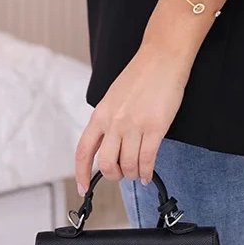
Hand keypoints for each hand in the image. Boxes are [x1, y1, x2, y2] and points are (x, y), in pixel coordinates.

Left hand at [75, 44, 189, 194]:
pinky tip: (148, 173)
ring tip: (139, 172)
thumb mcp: (114, 97)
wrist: (162, 57)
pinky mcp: (155, 127)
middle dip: (114, 175)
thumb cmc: (141, 75)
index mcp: (100, 114)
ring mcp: (134, 125)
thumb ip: (108, 120)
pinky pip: (147, 159)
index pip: (83, 151)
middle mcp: (114, 122)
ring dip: (133, 174)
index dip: (81, 173)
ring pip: (128, 165)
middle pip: (106, 164)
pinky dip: (147, 172)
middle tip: (122, 174)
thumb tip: (108, 145)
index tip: (83, 187)